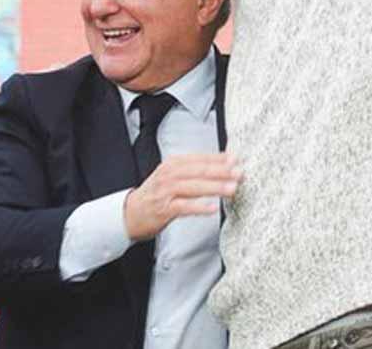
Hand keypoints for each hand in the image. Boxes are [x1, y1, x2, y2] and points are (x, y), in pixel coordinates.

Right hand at [123, 153, 241, 240]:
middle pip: (199, 171)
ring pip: (194, 187)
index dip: (220, 159)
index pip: (200, 158)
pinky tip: (212, 208)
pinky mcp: (164, 209)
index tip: (237, 159)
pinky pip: (184, 207)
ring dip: (215, 187)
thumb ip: (196, 169)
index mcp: (174, 163)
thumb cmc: (157, 194)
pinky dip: (199, 207)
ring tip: (232, 188)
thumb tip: (225, 161)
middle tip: (240, 173)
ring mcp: (166, 192)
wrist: (131, 212)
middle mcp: (170, 174)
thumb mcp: (173, 176)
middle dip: (222, 171)